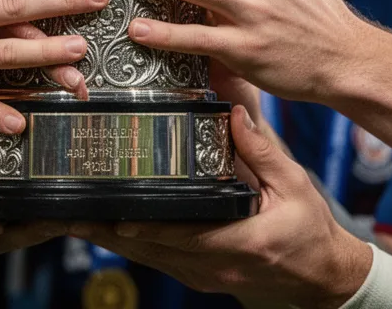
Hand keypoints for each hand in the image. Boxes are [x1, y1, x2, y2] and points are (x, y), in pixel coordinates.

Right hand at [0, 114, 63, 279]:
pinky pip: (12, 225)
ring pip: (20, 233)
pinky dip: (34, 210)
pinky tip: (54, 185)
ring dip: (47, 215)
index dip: (10, 219)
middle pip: (14, 235)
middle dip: (47, 218)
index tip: (36, 204)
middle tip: (79, 192)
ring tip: (79, 187)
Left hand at [70, 106, 371, 308]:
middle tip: (69, 209)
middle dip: (107, 229)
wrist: (322, 278)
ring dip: (110, 238)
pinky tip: (106, 227)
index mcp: (237, 241)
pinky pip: (155, 260)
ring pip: (145, 257)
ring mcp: (202, 275)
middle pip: (148, 249)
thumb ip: (262, 150)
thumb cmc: (310, 233)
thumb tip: (235, 112)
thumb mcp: (294, 185)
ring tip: (73, 216)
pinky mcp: (197, 275)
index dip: (140, 224)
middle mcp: (212, 265)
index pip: (179, 234)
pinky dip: (129, 243)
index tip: (109, 211)